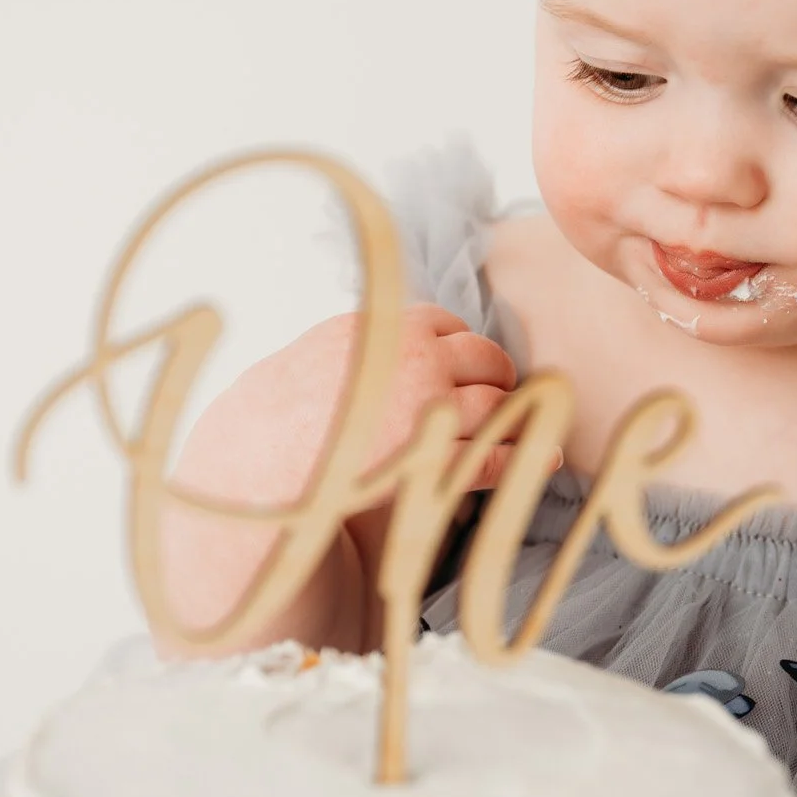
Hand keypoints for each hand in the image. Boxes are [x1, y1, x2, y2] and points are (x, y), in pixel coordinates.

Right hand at [160, 303, 546, 642]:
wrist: (253, 471)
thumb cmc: (280, 421)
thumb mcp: (320, 356)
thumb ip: (369, 346)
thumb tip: (406, 343)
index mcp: (380, 328)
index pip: (445, 324)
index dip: (458, 350)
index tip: (461, 371)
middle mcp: (409, 357)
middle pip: (485, 358)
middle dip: (496, 378)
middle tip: (498, 399)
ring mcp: (424, 405)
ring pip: (497, 404)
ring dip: (513, 418)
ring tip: (523, 431)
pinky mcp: (432, 457)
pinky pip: (493, 455)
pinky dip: (524, 459)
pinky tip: (543, 462)